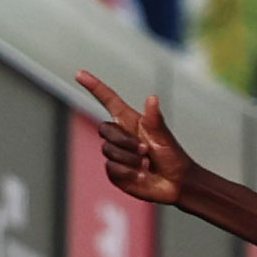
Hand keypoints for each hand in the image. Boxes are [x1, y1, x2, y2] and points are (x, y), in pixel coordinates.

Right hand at [77, 71, 195, 205]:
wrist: (177, 183)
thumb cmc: (173, 156)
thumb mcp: (164, 137)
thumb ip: (155, 119)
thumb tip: (152, 98)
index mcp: (131, 122)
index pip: (108, 100)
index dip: (94, 87)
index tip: (79, 73)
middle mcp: (121, 136)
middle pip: (105, 129)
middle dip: (125, 141)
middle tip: (145, 150)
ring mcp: (116, 154)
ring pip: (108, 150)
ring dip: (130, 159)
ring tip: (147, 164)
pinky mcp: (115, 172)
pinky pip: (111, 168)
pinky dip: (128, 172)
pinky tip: (142, 175)